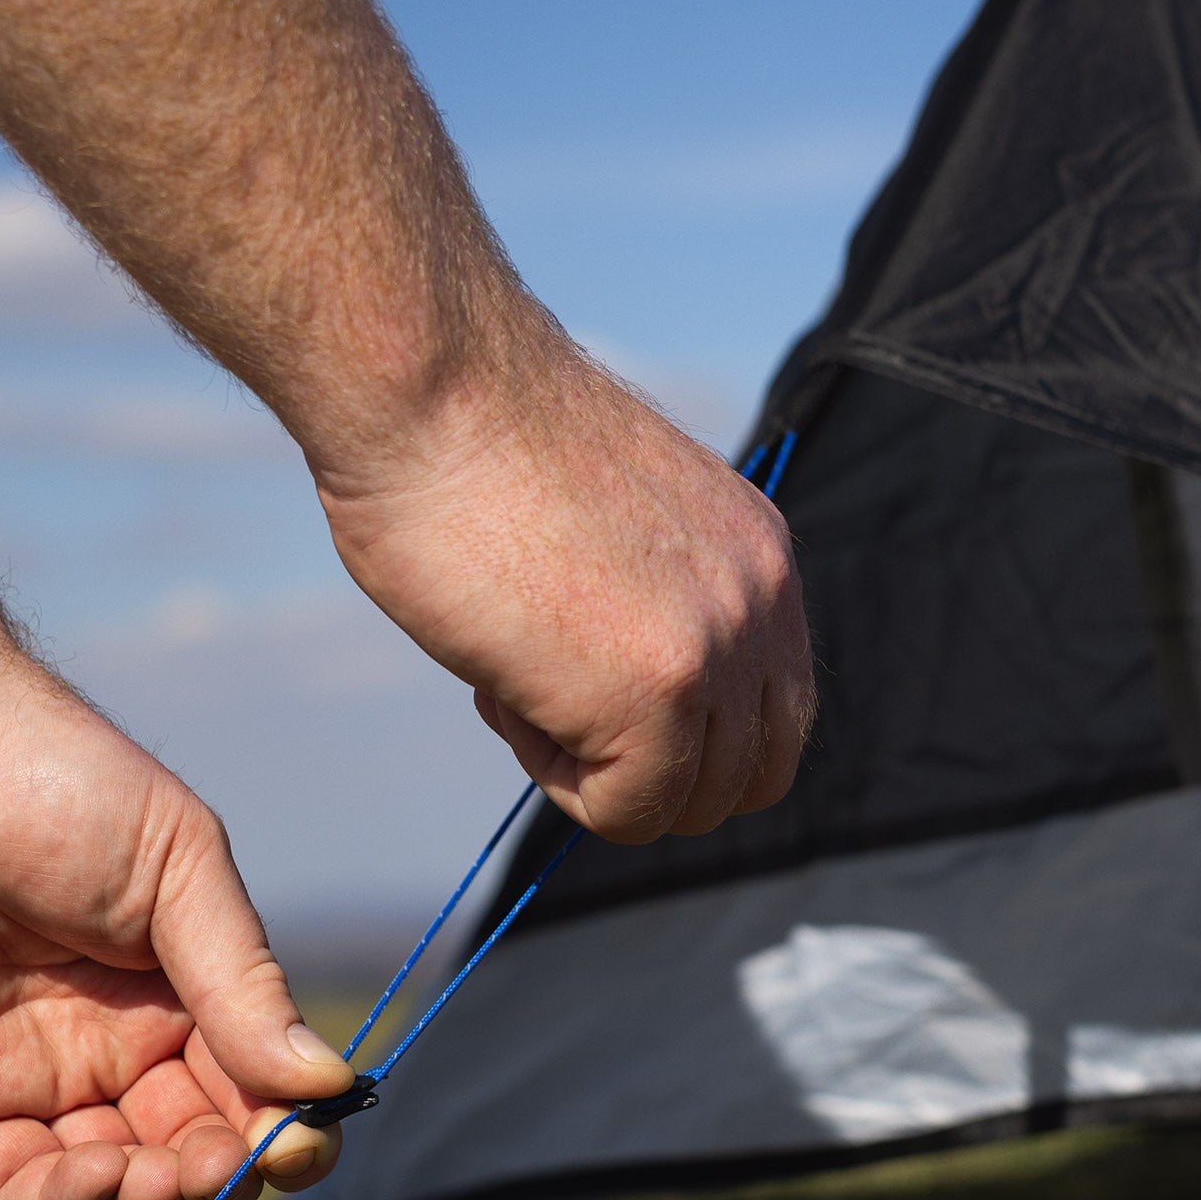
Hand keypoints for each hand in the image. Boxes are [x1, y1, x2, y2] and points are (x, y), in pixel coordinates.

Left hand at [0, 582, 354, 1199]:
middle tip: (237, 1159)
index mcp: (190, 987)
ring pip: (121, 1187)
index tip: (303, 1138)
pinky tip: (102, 1176)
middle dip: (229, 1172)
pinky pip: (24, 1186)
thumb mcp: (180, 872)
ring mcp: (45, 1075)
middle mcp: (125, 1043)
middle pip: (199, 1149)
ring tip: (168, 1174)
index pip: (258, 1087)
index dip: (289, 1128)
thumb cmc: (59, 784)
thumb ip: (247, 986)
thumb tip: (331, 1085)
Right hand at [312, 329, 814, 844]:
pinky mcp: (656, 697)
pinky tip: (503, 690)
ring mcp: (716, 650)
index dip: (682, 738)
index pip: (773, 715)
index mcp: (760, 554)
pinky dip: (556, 782)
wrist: (427, 386)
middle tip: (552, 697)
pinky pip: (628, 813)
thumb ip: (656, 605)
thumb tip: (626, 698)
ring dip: (594, 773)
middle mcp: (761, 601)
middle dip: (648, 772)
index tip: (586, 679)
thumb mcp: (614, 530)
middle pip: (748, 778)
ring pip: (686, 805)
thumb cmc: (474, 443)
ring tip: (517, 678)